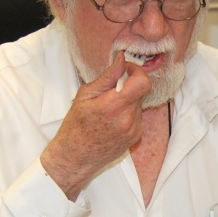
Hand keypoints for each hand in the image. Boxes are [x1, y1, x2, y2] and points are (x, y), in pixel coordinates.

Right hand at [40, 52, 150, 199]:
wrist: (76, 157)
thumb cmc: (75, 126)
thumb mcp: (85, 96)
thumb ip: (107, 77)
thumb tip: (121, 59)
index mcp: (114, 106)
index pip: (142, 82)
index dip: (136, 71)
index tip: (125, 70)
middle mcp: (128, 119)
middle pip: (141, 91)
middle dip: (129, 85)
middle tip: (111, 90)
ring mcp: (134, 130)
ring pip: (139, 103)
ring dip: (128, 100)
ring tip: (108, 108)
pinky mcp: (135, 137)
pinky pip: (137, 116)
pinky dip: (127, 113)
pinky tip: (111, 120)